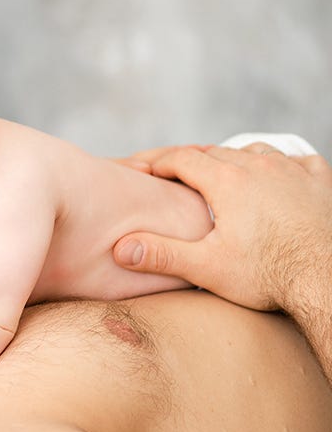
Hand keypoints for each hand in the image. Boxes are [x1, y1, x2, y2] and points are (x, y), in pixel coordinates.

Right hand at [113, 143, 331, 310]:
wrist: (329, 281)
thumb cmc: (270, 276)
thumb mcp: (206, 268)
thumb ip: (160, 254)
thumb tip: (121, 248)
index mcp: (227, 181)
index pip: (182, 158)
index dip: (158, 162)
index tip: (143, 169)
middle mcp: (259, 166)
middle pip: (214, 151)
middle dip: (189, 159)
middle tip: (172, 171)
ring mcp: (293, 170)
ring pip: (253, 150)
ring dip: (231, 158)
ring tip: (220, 171)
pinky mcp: (320, 182)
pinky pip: (295, 159)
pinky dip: (278, 163)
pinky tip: (276, 174)